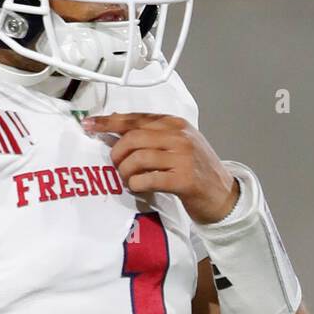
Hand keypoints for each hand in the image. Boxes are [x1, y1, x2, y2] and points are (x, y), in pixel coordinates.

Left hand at [83, 112, 238, 224]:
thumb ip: (151, 134)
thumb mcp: (177, 144)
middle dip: (117, 153)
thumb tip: (115, 125)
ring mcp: (183, 157)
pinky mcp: (183, 179)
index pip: (135, 118)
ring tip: (127, 179)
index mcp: (175, 124)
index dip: (109, 122)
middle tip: (116, 165)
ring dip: (125, 172)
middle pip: (133, 138)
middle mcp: (179, 136)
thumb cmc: (196, 170)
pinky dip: (136, 184)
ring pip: (137, 158)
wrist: (223, 194)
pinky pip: (147, 179)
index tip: (89, 125)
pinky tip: (138, 187)